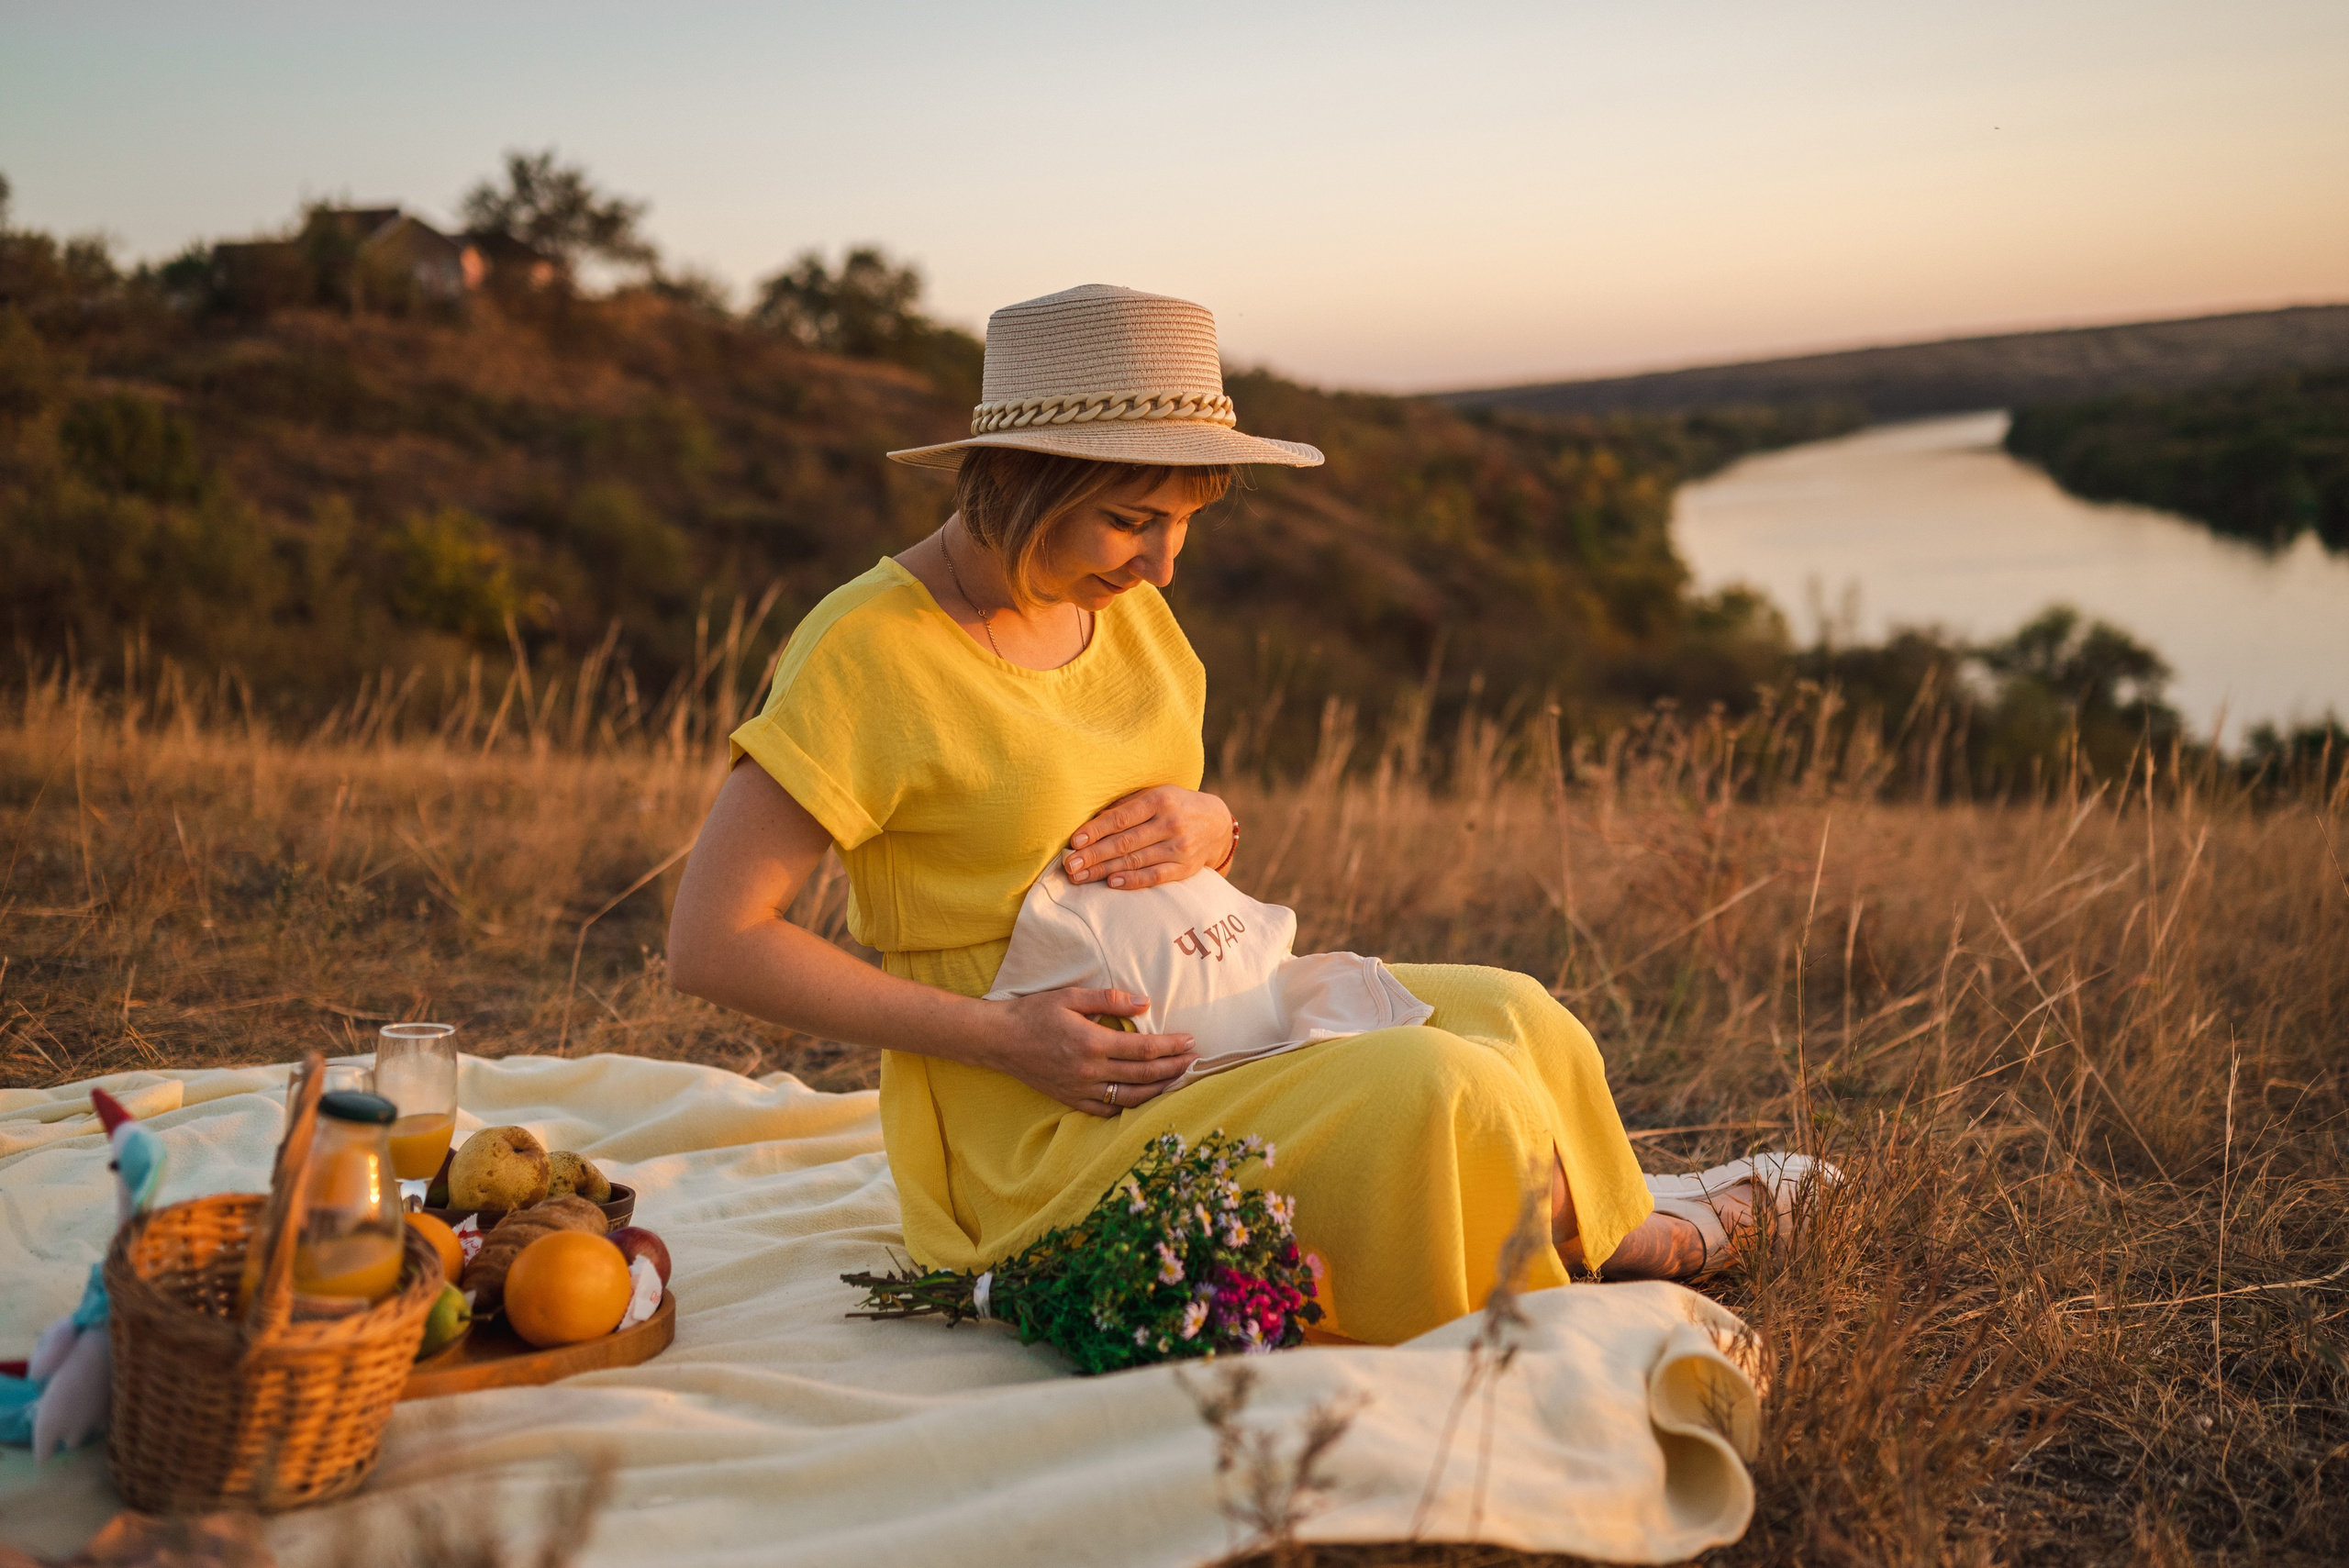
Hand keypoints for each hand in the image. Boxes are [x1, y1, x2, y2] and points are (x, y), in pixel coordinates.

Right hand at [980, 988, 1197, 1115]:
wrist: (999, 1040)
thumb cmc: (1034, 1013)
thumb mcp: (1070, 996)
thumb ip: (1109, 999)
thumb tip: (1144, 1003)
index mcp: (1091, 1042)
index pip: (1143, 1048)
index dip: (1171, 1046)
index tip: (1190, 1041)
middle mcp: (1088, 1070)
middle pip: (1143, 1074)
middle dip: (1174, 1068)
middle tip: (1195, 1061)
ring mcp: (1080, 1089)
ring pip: (1130, 1097)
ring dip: (1159, 1090)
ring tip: (1178, 1080)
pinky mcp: (1070, 1100)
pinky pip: (1106, 1110)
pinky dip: (1129, 1107)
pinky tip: (1144, 1098)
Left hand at [1064, 785, 1234, 890]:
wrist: (1216, 822)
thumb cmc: (1175, 805)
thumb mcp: (1155, 794)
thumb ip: (1126, 806)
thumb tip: (1090, 823)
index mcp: (1159, 800)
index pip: (1121, 818)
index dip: (1096, 831)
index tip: (1074, 842)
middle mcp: (1170, 823)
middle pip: (1125, 842)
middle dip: (1094, 855)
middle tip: (1070, 865)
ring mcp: (1179, 847)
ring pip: (1136, 861)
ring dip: (1105, 870)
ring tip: (1081, 877)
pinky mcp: (1186, 867)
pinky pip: (1156, 876)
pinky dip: (1133, 880)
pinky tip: (1112, 883)